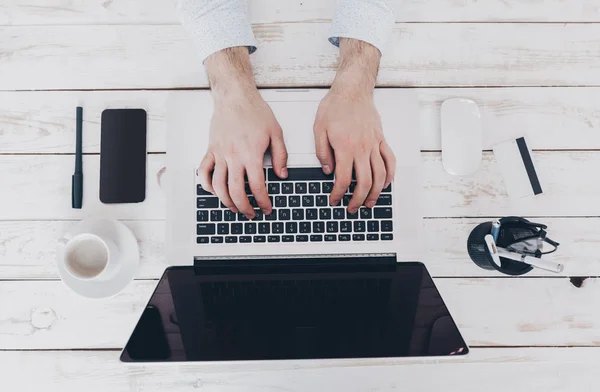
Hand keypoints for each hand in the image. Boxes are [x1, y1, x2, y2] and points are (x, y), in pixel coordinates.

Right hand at [197, 48, 287, 218]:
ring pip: (218, 186)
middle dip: (244, 207)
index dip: (262, 201)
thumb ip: (281, 155)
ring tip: (234, 208)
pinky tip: (215, 192)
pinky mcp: (211, 150)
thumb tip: (282, 175)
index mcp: (251, 154)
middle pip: (236, 191)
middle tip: (251, 214)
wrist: (235, 96)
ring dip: (226, 201)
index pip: (257, 186)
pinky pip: (204, 172)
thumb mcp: (276, 132)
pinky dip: (207, 185)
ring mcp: (220, 154)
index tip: (266, 208)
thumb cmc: (255, 112)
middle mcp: (233, 156)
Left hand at [313, 39, 395, 212]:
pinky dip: (390, 175)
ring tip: (369, 203)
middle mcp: (362, 148)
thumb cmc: (334, 107)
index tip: (334, 200)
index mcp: (344, 147)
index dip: (338, 194)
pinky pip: (390, 160)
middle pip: (364, 182)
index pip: (342, 179)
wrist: (352, 90)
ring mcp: (374, 144)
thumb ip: (322, 152)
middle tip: (352, 208)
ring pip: (380, 175)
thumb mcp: (318, 129)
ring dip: (375, 193)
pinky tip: (385, 184)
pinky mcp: (381, 140)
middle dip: (358, 200)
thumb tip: (327, 170)